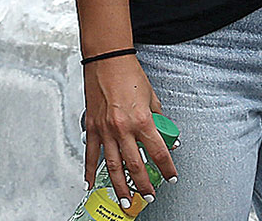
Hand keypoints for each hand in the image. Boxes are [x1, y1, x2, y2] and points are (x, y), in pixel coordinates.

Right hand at [83, 56, 176, 208]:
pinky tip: (91, 184)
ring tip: (125, 201)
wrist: (107, 60)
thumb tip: (167, 136)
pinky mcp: (92, 127)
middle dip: (143, 185)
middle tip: (149, 196)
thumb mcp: (152, 97)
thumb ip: (159, 118)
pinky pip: (91, 154)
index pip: (158, 152)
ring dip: (120, 186)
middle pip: (135, 166)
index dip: (167, 168)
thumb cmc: (130, 74)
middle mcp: (123, 128)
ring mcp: (106, 130)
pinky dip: (90, 171)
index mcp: (142, 120)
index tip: (171, 177)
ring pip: (113, 166)